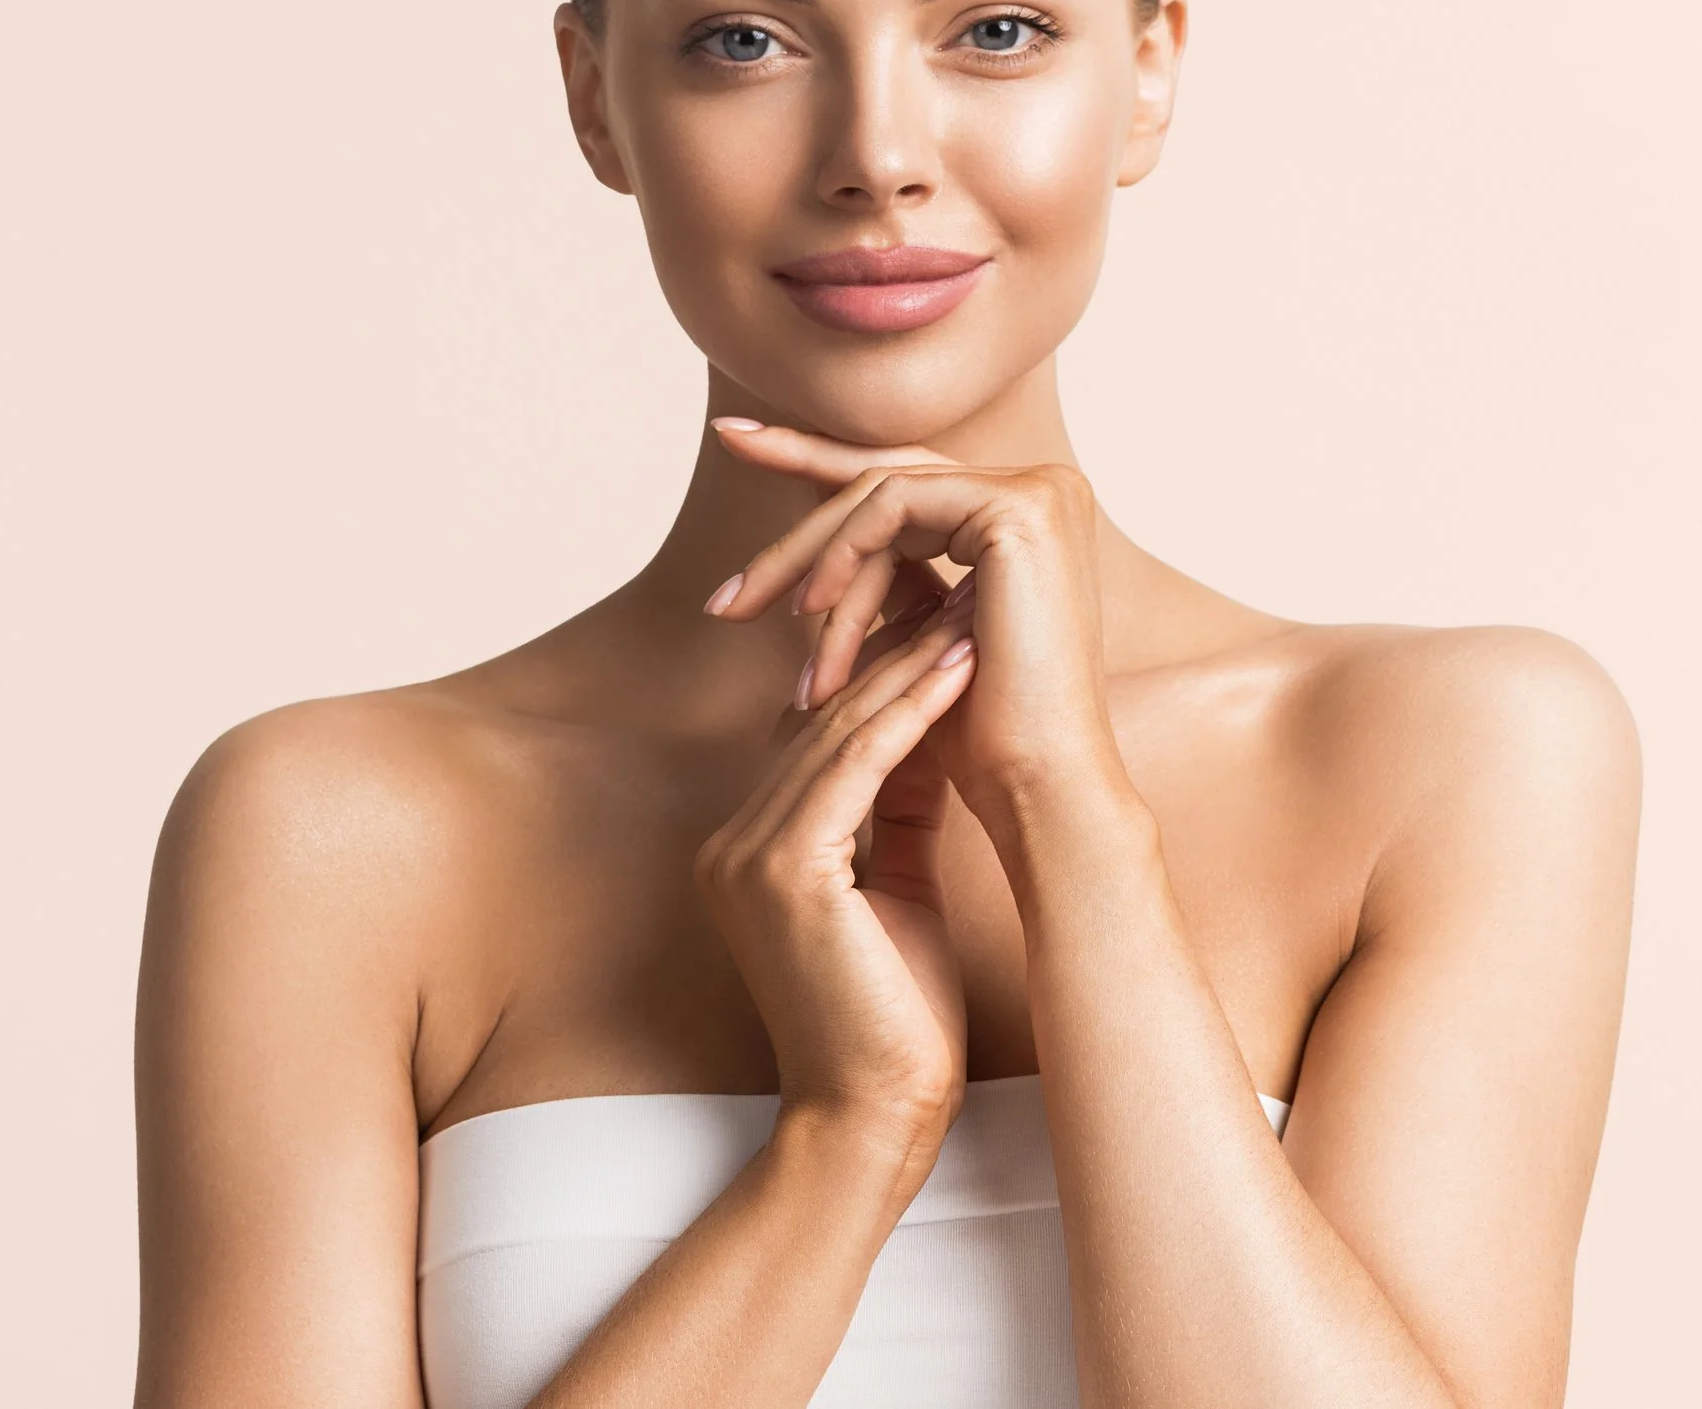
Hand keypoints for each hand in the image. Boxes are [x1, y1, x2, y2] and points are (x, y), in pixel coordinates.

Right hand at [693, 588, 979, 1171]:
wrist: (874, 1120)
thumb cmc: (895, 1018)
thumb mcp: (894, 885)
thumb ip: (894, 805)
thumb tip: (930, 721)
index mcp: (748, 847)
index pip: (814, 731)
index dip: (881, 666)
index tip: (945, 612)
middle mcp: (731, 842)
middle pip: (818, 715)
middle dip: (893, 644)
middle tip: (957, 581)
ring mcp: (747, 855)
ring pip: (835, 729)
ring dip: (909, 661)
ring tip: (970, 605)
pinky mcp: (785, 872)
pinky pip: (854, 768)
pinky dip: (910, 712)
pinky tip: (959, 666)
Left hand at [702, 421, 1139, 852]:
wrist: (1037, 786)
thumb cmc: (980, 739)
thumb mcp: (912, 642)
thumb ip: (881, 589)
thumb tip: (809, 567)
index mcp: (1025, 513)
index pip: (909, 475)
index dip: (821, 456)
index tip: (740, 438)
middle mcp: (1044, 488)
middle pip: (891, 470)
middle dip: (796, 469)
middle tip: (727, 460)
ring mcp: (1038, 492)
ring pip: (881, 491)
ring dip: (809, 556)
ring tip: (750, 609)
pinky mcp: (1019, 507)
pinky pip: (894, 505)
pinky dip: (841, 555)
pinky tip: (808, 609)